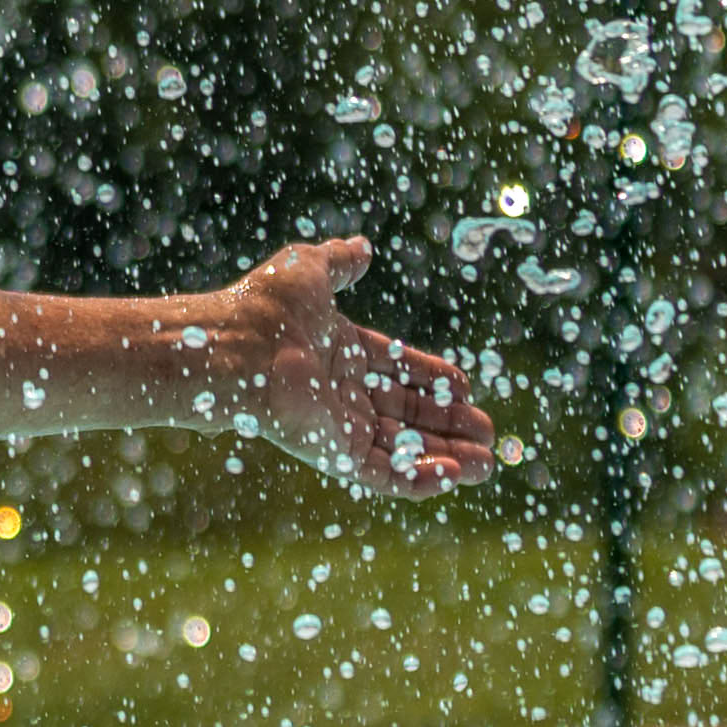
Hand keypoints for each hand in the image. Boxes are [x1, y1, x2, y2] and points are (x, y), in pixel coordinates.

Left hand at [182, 237, 503, 491]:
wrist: (236, 345)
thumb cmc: (266, 305)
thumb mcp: (310, 269)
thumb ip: (340, 261)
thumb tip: (362, 247)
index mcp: (339, 351)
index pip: (396, 369)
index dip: (432, 378)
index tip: (467, 387)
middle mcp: (340, 392)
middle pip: (406, 414)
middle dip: (450, 425)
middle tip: (490, 434)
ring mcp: (338, 425)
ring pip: (402, 451)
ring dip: (446, 459)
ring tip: (487, 464)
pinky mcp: (334, 452)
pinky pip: (384, 475)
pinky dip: (420, 479)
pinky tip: (455, 475)